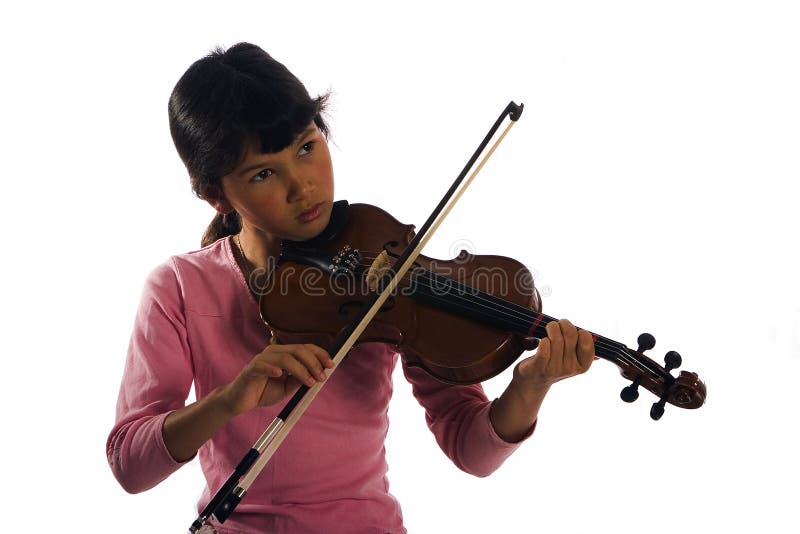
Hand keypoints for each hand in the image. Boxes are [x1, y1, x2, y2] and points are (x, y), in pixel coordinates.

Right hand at [219, 343, 333, 415]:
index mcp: (284, 354)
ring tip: (309, 382)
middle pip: (298, 350)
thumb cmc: (263, 391)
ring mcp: (262, 359)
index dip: (320, 354)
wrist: (241, 401)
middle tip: (321, 377)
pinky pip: (263, 365)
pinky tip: (280, 375)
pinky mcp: (251, 368)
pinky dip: (272, 368)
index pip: (305, 348)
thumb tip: (318, 375)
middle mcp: (274, 352)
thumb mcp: (287, 387)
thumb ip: (300, 380)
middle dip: (314, 363)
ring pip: (285, 357)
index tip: (331, 364)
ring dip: (301, 370)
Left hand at [514, 318, 593, 388]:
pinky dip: (543, 340)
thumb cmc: (554, 364)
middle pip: (571, 335)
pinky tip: (541, 341)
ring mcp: (555, 368)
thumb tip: (598, 346)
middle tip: (558, 324)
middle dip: (564, 324)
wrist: (533, 382)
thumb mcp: (572, 361)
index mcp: (582, 366)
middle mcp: (570, 368)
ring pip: (556, 338)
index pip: (587, 342)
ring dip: (551, 328)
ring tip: (549, 329)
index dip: (580, 332)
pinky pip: (544, 347)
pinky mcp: (540, 366)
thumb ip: (583, 352)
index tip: (573, 331)